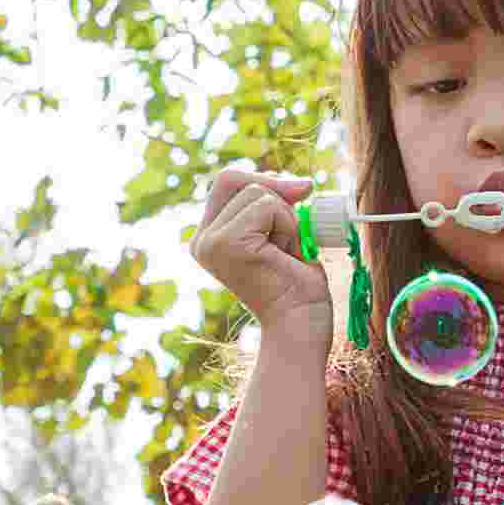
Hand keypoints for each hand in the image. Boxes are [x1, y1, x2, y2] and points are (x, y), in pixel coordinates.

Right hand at [185, 166, 336, 342]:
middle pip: (233, 179)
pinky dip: (288, 226)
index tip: (301, 191)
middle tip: (299, 220)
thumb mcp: (283, 237)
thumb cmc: (298, 289)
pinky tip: (286, 255)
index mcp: (209, 239)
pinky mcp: (225, 243)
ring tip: (286, 253)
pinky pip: (267, 206)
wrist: (301, 325)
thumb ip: (276, 209)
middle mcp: (202, 240)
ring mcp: (210, 242)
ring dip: (286, 218)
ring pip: (257, 192)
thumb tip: (299, 183)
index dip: (264, 180)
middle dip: (274, 191)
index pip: (228, 183)